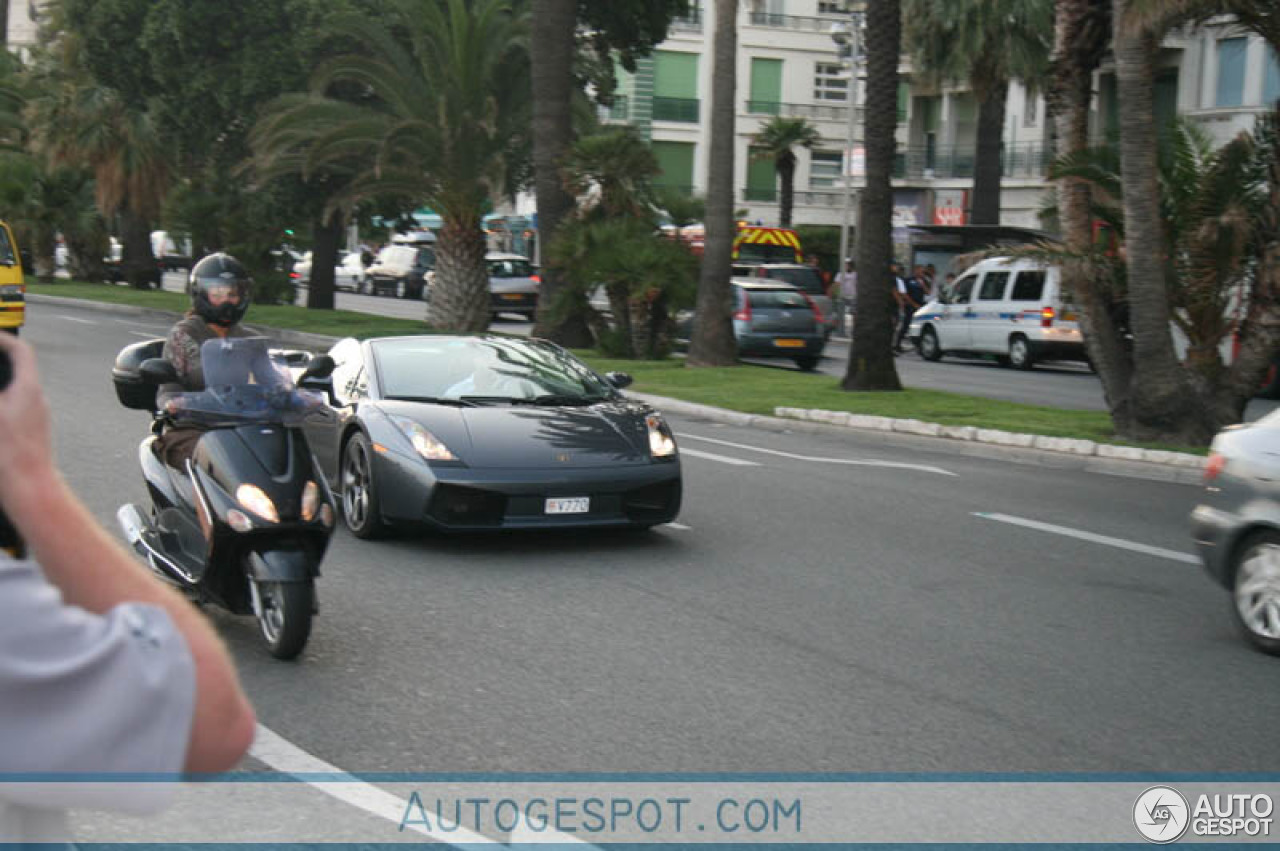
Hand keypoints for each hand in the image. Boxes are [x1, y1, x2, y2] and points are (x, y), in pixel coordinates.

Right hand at [0, 333, 54, 508]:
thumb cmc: (10, 452)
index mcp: (30, 389)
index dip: (3, 339)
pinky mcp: (31, 430)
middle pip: (19, 367)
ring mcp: (36, 415)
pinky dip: (1, 401)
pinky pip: (14, 406)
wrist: (29, 487)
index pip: (22, 350)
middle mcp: (38, 399)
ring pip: (16, 388)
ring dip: (0, 381)